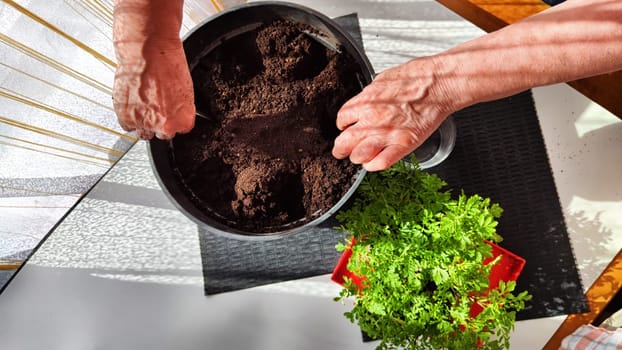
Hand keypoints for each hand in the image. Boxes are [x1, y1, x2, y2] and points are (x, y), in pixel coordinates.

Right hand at [113, 38, 194, 139]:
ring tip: (143, 104)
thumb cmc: (167, 64)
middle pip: (162, 134)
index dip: (173, 120)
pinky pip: (127, 126)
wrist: (146, 51)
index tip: (169, 112)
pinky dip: (128, 117)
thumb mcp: (185, 89)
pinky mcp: (126, 118)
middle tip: (154, 106)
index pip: (180, 130)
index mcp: (184, 120)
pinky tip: (133, 103)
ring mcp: (145, 124)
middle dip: (159, 123)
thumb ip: (179, 109)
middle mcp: (165, 126)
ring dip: (143, 123)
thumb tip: (173, 113)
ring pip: (144, 133)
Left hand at [332, 58, 450, 171]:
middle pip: (344, 142)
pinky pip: (381, 163)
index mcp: (365, 102)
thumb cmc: (414, 78)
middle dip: (341, 148)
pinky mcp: (403, 144)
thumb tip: (361, 104)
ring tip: (359, 156)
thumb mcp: (381, 81)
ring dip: (356, 157)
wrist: (438, 84)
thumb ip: (368, 96)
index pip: (342, 120)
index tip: (346, 128)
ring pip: (359, 155)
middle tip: (341, 150)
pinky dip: (373, 165)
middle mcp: (372, 120)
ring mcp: (387, 134)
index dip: (343, 125)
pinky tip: (374, 161)